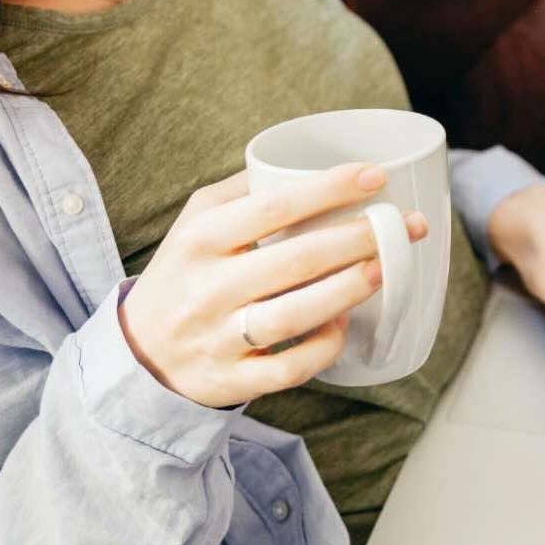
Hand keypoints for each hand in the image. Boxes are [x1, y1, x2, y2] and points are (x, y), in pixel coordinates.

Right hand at [117, 161, 430, 407]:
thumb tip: (306, 164)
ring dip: (346, 291)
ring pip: (294, 315)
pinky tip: (343, 324)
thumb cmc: (184, 274)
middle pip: (295, 260)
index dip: (328, 189)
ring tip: (384, 269)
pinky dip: (323, 347)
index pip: (273, 207)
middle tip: (405, 225)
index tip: (374, 176)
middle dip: (358, 239)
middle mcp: (208, 288)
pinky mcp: (231, 381)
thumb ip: (242, 192)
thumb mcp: (195, 223)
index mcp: (201, 239)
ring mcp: (219, 338)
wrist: (138, 352)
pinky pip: (289, 368)